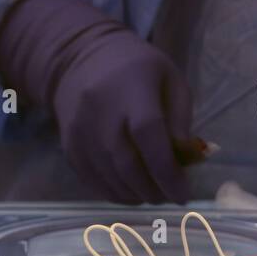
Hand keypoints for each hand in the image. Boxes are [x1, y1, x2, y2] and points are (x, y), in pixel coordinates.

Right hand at [0, 0, 191, 203]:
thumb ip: (180, 120)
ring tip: (153, 195)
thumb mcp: (171, 81)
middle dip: (153, 189)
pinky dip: (113, 193)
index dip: (167, 170)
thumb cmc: (138, 69)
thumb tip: (187, 160)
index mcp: (133, 87)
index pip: (148, 134)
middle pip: (126, 162)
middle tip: (170, 197)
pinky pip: (90, 178)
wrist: (82, 58)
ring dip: (135, 195)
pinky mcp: (68, 143)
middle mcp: (101, 109)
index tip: (183, 193)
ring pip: (108, 176)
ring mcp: (80, 128)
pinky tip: (131, 193)